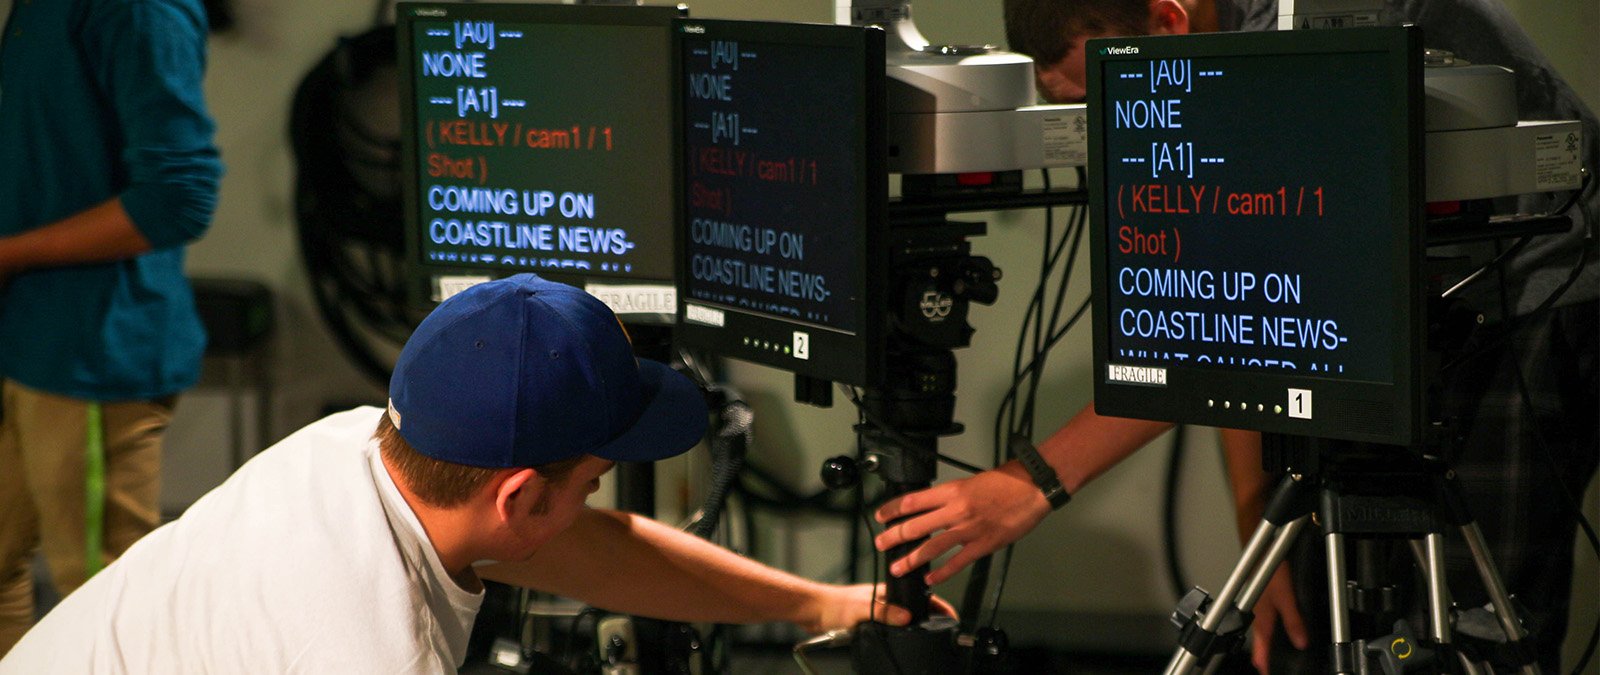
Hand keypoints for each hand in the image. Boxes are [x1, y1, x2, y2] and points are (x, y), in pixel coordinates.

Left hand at [802, 583, 957, 633]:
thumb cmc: (834, 604)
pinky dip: (897, 635)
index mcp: (887, 592)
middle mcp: (885, 601)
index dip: (936, 605)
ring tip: (927, 637)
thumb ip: (884, 612)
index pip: (918, 596)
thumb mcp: (863, 608)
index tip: (950, 617)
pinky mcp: (869, 623)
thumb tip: (907, 618)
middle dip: (929, 618)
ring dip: (913, 628)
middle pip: (914, 609)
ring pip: (903, 621)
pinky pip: (889, 630)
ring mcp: (878, 612)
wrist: (813, 612)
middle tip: (943, 630)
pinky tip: (900, 642)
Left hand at [873, 462, 1051, 585]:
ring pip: (931, 547)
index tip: (880, 515)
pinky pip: (957, 562)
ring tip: (897, 567)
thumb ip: (952, 496)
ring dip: (911, 559)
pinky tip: (930, 579)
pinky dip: (942, 573)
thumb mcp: (971, 482)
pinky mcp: (984, 544)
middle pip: (915, 525)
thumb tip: (936, 507)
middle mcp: (956, 510)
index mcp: (952, 490)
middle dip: (893, 536)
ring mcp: (969, 529)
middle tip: (880, 544)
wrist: (1033, 486)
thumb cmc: (1007, 481)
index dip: (892, 509)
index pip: (912, 500)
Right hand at [1250, 565, 1308, 673]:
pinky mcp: (1260, 600)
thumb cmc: (1270, 571)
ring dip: (1263, 644)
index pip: (1262, 648)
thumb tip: (1301, 642)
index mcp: (1262, 619)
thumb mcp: (1287, 599)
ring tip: (1267, 654)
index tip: (1266, 672)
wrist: (1262, 551)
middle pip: (1259, 642)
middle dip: (1262, 656)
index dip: (1264, 662)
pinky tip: (1271, 629)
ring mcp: (1257, 608)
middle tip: (1266, 667)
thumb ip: (1294, 621)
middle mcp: (1257, 615)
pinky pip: (1261, 622)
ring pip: (1259, 632)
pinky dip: (1265, 632)